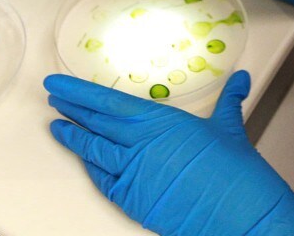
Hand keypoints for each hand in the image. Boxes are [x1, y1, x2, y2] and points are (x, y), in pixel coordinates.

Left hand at [45, 70, 293, 235]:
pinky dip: (90, 166)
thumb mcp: (229, 128)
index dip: (79, 92)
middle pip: (95, 122)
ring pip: (93, 150)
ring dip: (72, 137)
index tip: (59, 84)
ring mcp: (133, 173)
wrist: (238, 213)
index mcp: (159, 120)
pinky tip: (83, 158)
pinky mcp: (132, 200)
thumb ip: (228, 101)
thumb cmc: (235, 172)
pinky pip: (103, 180)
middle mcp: (140, 143)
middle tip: (53, 97)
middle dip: (70, 108)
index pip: (108, 101)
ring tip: (57, 126)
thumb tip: (240, 81)